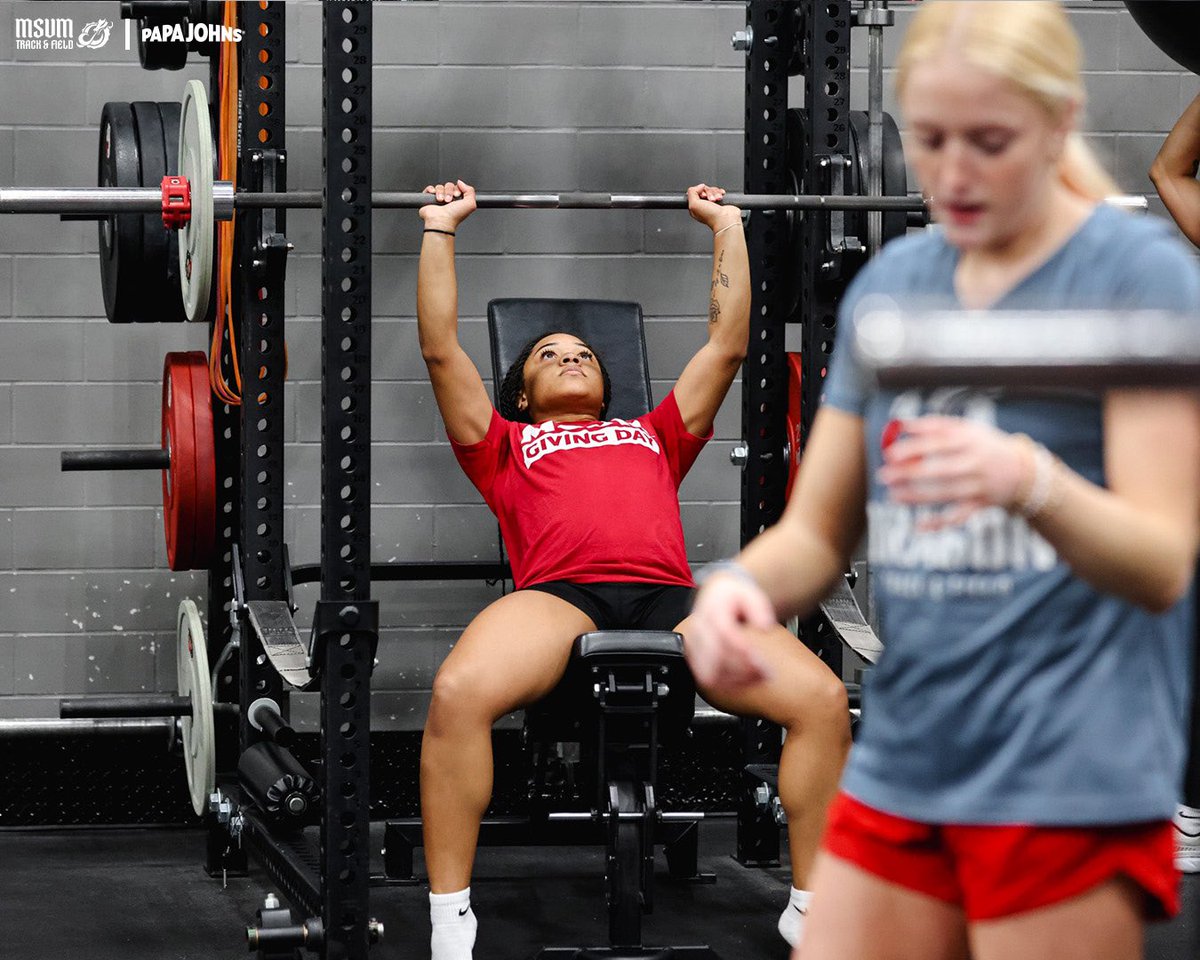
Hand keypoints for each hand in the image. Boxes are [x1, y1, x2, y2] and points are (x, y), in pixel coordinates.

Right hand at [420, 179, 476, 229]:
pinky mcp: (428, 199)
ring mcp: (438, 199)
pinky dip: (431, 189)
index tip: (457, 195)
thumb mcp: (471, 204)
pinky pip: (430, 188)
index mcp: (458, 201)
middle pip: (448, 185)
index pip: (457, 187)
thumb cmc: (454, 216)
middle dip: (449, 191)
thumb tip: (461, 183)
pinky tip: (433, 195)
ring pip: (439, 187)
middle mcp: (448, 200)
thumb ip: (470, 191)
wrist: (441, 220)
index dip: (457, 189)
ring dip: (441, 192)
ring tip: (441, 201)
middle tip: (449, 200)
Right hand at [685, 571, 776, 689]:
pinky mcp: (693, 658)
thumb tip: (764, 626)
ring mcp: (693, 646)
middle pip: (714, 658)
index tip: (760, 662)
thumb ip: (759, 608)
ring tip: (758, 678)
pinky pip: (707, 678)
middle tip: (764, 674)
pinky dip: (727, 684)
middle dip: (740, 670)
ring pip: (708, 672)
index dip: (742, 651)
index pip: (724, 634)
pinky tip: (745, 682)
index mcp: (711, 612)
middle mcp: (698, 630)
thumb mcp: (750, 595)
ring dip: (735, 680)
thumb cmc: (734, 598)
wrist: (716, 597)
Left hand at [687, 183, 739, 231]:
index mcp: (695, 207)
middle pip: (704, 190)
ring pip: (712, 190)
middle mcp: (703, 205)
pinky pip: (719, 191)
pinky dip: (720, 192)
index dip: (699, 191)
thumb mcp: (694, 204)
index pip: (694, 192)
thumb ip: (691, 192)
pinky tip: (721, 197)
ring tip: (717, 200)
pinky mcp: (719, 201)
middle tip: (711, 200)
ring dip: (715, 193)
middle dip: (709, 192)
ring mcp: (712, 203)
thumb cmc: (711, 216)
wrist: (725, 219)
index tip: (703, 196)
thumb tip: (700, 186)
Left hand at [876, 415, 1030, 528]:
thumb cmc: (984, 445)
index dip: (913, 448)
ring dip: (916, 497)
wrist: (1023, 470)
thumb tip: (901, 423)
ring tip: (893, 495)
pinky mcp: (980, 504)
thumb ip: (934, 425)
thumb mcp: (966, 429)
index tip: (889, 453)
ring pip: (944, 494)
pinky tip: (919, 526)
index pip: (937, 443)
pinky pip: (958, 516)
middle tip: (884, 476)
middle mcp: (974, 463)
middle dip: (909, 474)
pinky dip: (940, 523)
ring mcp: (978, 486)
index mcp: (969, 441)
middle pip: (939, 470)